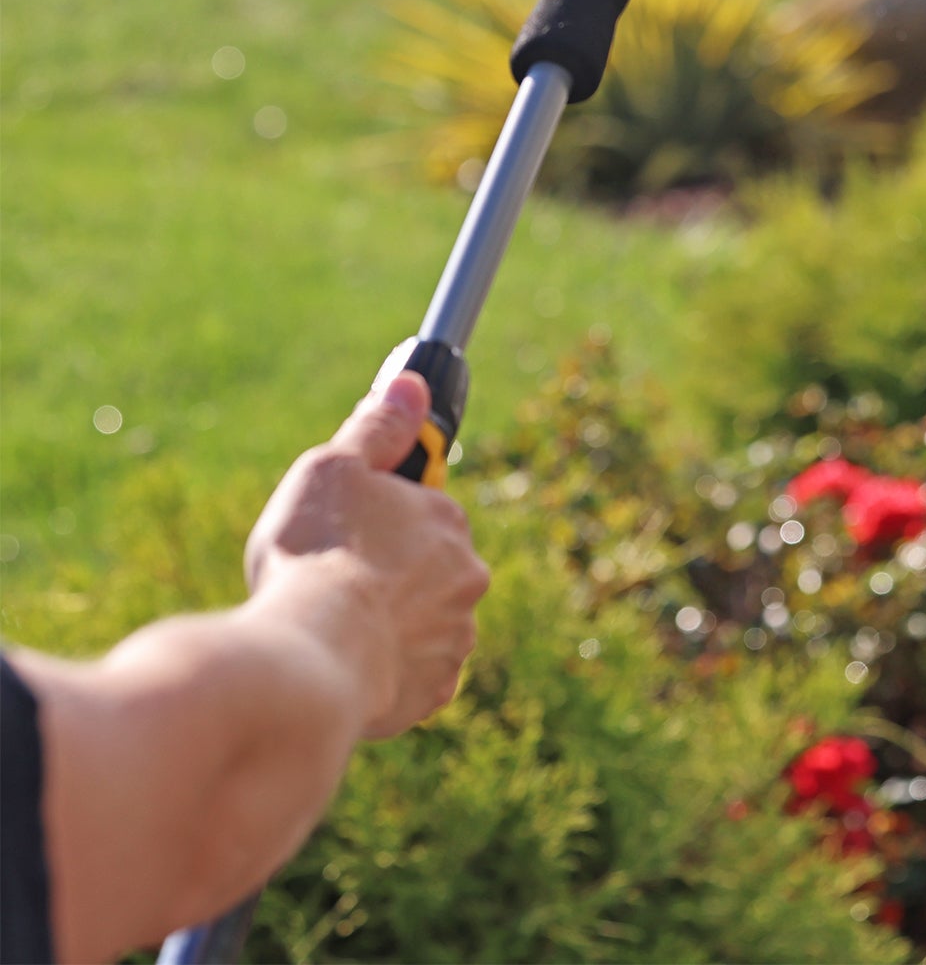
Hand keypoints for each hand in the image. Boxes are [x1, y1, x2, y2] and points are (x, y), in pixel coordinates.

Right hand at [244, 373, 489, 737]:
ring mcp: (453, 639)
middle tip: (333, 585)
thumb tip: (413, 382)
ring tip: (334, 629)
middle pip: (427, 571)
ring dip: (388, 626)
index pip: (422, 513)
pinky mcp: (432, 693)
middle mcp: (466, 578)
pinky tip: (347, 667)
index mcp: (447, 520)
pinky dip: (385, 675)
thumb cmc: (314, 554)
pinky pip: (411, 679)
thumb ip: (378, 426)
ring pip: (422, 625)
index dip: (378, 524)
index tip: (344, 537)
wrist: (307, 657)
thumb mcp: (333, 468)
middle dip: (389, 576)